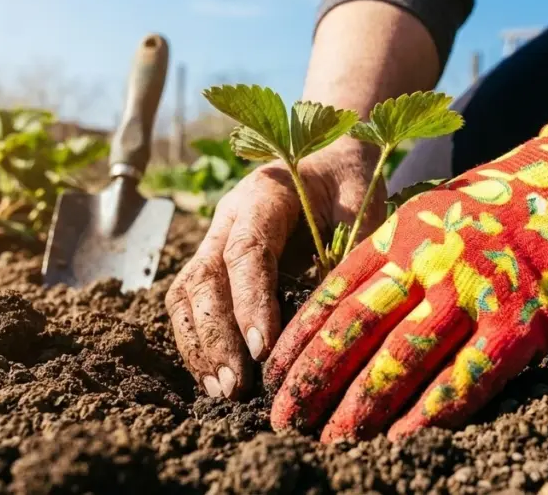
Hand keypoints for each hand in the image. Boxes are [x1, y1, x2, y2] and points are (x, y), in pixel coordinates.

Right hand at [165, 138, 384, 398]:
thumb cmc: (348, 181)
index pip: (246, 251)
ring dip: (200, 345)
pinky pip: (190, 303)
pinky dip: (197, 342)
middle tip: (236, 385)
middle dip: (216, 336)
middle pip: (204, 278)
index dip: (249, 302)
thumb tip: (338, 311)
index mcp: (264, 195)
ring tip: (222, 391)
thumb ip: (350, 248)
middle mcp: (228, 217)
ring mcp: (215, 239)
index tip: (261, 349)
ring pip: (186, 293)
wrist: (329, 156)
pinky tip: (214, 377)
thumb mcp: (361, 203)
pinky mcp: (214, 262)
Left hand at [263, 98, 547, 440]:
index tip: (273, 374)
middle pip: (355, 331)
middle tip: (282, 420)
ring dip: (360, 408)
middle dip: (313, 380)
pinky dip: (429, 417)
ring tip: (329, 442)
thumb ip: (400, 250)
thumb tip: (353, 303)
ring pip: (400, 361)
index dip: (300, 339)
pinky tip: (400, 443)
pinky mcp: (519, 324)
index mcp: (406, 230)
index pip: (335, 292)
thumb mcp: (443, 208)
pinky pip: (465, 380)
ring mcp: (474, 292)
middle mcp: (430, 260)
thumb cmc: (513, 199)